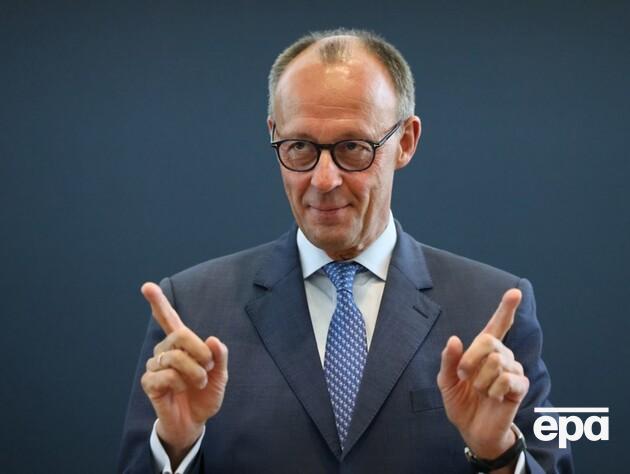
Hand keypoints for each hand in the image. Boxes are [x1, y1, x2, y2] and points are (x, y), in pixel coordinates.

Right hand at [140, 282, 227, 464]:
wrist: (194, 421)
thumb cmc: (204, 395)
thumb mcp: (220, 375)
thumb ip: (220, 357)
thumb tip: (214, 340)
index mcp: (181, 344)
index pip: (168, 318)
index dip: (158, 302)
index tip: (147, 286)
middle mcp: (165, 350)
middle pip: (180, 335)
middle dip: (200, 351)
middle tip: (209, 366)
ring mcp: (155, 366)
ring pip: (174, 358)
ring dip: (194, 372)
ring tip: (199, 382)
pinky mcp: (149, 383)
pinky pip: (165, 376)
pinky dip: (180, 383)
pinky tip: (180, 390)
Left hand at [437, 289, 528, 468]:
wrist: (472, 430)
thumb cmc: (461, 402)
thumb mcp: (446, 381)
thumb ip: (449, 360)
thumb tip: (454, 339)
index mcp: (483, 351)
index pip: (497, 325)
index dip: (506, 308)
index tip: (514, 292)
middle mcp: (501, 356)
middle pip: (489, 341)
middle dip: (470, 359)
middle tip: (464, 376)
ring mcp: (513, 370)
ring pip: (497, 361)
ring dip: (480, 380)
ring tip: (479, 391)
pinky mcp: (520, 386)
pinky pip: (506, 379)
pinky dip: (493, 389)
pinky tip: (492, 397)